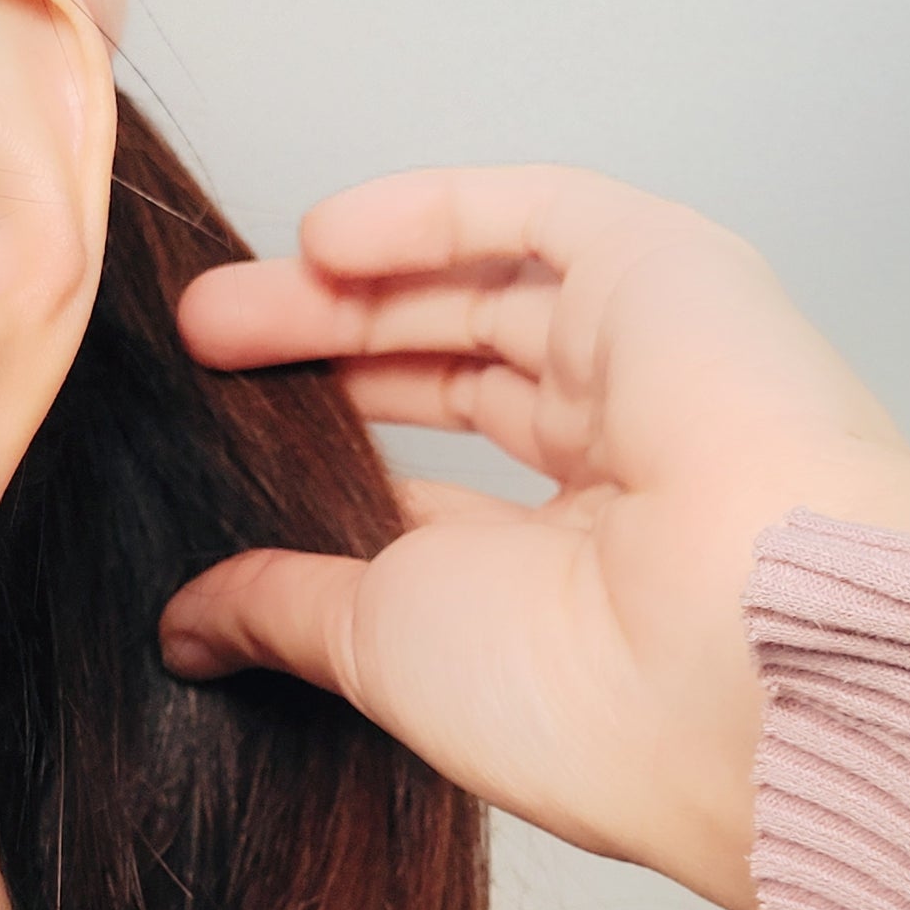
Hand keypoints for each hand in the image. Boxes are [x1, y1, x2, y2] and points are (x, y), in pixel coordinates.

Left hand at [157, 164, 909, 909]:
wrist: (722, 656)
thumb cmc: (573, 694)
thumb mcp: (374, 646)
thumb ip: (282, 609)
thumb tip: (187, 627)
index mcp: (561, 578)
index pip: (429, 488)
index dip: (329, 452)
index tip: (228, 437)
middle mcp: (611, 472)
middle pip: (443, 375)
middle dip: (321, 356)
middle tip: (211, 347)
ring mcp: (642, 368)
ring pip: (479, 293)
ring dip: (349, 289)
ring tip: (223, 308)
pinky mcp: (668, 277)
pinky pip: (537, 217)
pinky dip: (429, 215)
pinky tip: (318, 236)